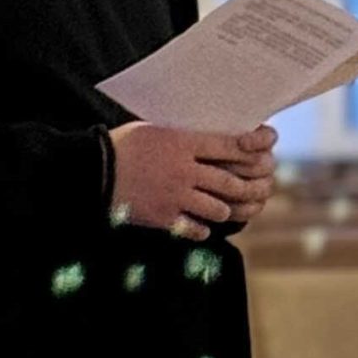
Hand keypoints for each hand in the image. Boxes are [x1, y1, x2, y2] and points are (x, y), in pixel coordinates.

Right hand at [110, 121, 277, 239]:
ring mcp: (175, 197)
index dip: (254, 148)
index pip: (230, 146)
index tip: (266, 150)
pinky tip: (200, 226)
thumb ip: (181, 135)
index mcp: (181, 143)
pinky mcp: (163, 218)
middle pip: (231, 182)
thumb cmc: (119, 145)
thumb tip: (208, 135)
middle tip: (256, 189)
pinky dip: (202, 229)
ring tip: (224, 208)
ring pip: (219, 209)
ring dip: (226, 209)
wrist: (91, 171)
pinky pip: (196, 229)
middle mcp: (184, 171)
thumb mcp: (151, 128)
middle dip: (249, 187)